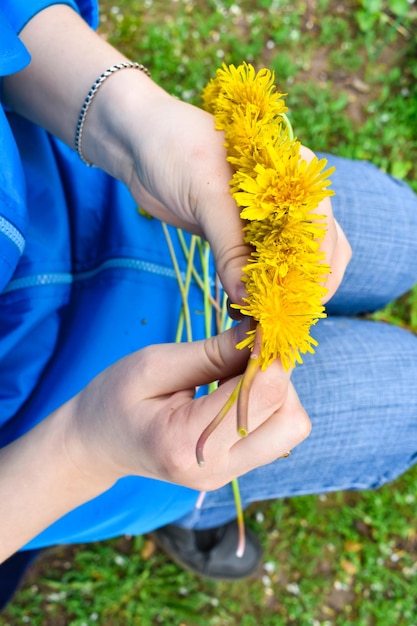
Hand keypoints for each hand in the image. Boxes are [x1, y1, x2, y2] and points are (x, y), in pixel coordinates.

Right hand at [67, 321, 310, 491]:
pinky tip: (235, 386)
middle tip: (247, 351)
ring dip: (275, 390)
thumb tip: (261, 332)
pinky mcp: (233, 469)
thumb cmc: (113, 399)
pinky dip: (266, 403)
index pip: (263, 396)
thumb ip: (210, 353)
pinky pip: (274, 432)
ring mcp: (227, 475)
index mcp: (187, 443)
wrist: (95, 445)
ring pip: (290, 427)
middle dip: (280, 378)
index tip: (261, 326)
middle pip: (292, 421)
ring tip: (236, 369)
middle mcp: (216, 468)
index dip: (271, 354)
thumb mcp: (152, 365)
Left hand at [124, 100, 350, 306]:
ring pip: (295, 261)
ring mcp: (269, 215)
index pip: (320, 230)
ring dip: (285, 290)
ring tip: (265, 318)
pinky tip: (249, 305)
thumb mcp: (208, 196)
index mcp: (295, 171)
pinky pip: (265, 264)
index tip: (293, 307)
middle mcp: (291, 194)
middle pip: (318, 250)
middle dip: (304, 287)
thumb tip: (247, 298)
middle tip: (280, 320)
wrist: (139, 143)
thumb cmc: (176, 150)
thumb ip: (231, 247)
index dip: (312, 271)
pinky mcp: (245, 232)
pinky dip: (262, 287)